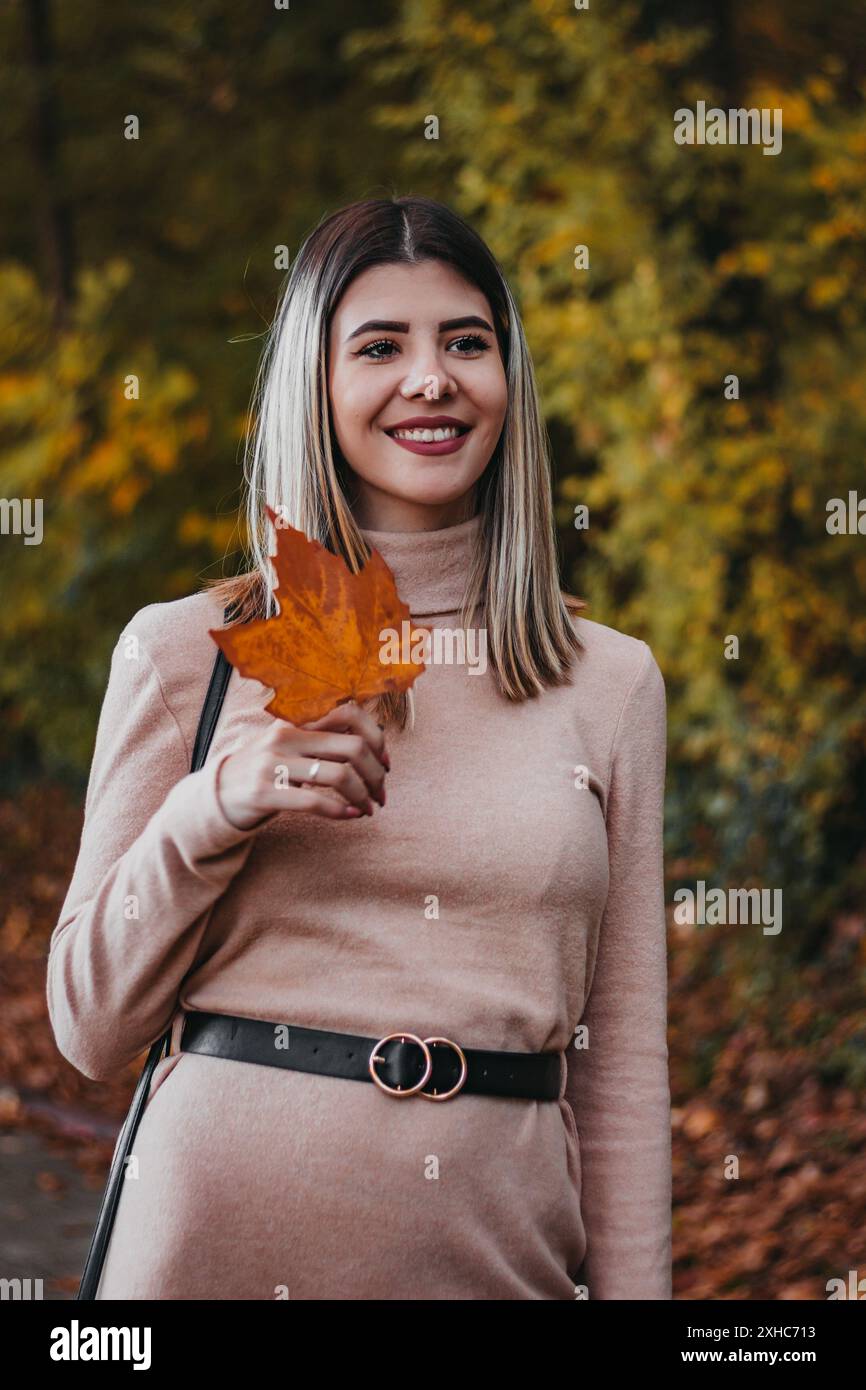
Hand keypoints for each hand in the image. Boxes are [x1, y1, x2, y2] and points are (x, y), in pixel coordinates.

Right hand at [216, 701, 388, 830]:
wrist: (217, 793)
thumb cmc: (266, 770)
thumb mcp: (291, 745)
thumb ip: (323, 740)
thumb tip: (374, 747)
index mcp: (296, 721)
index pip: (350, 713)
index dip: (377, 737)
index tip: (385, 762)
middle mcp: (285, 736)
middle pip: (353, 747)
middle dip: (376, 774)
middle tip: (381, 793)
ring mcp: (273, 764)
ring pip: (339, 775)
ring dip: (363, 795)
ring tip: (369, 808)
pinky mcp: (264, 793)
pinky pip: (315, 801)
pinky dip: (341, 811)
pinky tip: (351, 816)